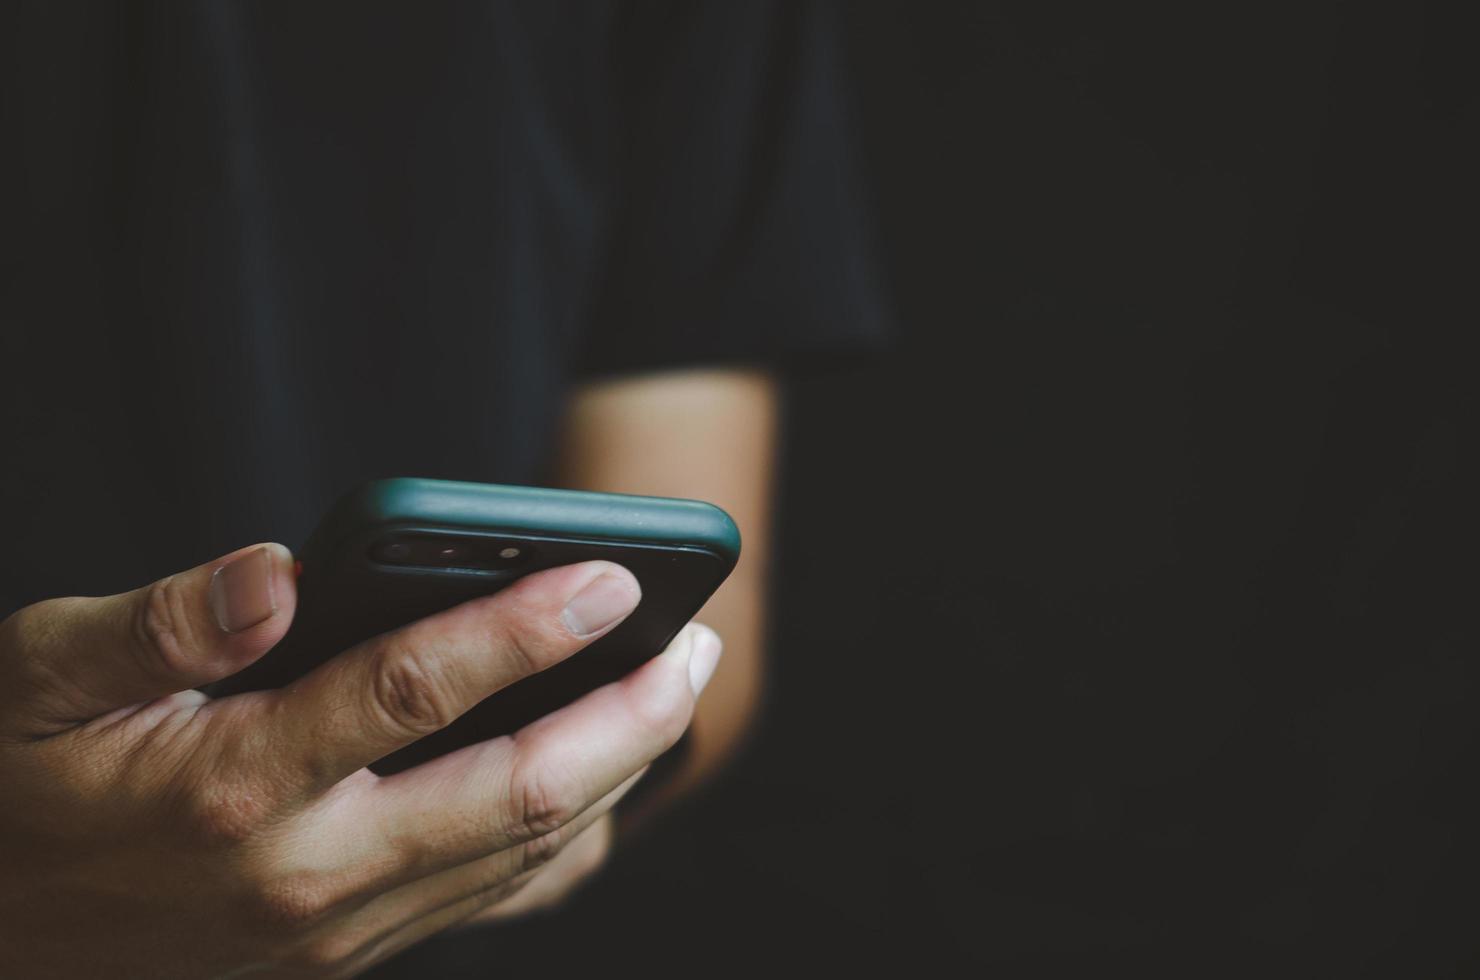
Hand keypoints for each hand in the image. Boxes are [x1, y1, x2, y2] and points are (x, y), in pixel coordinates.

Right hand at [0, 544, 720, 977]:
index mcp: (235, 787)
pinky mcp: (350, 952)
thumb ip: (159, 622)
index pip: (414, 691)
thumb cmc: (13, 792)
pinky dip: (568, 840)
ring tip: (678, 693)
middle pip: (518, 793)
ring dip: (619, 773)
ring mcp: (340, 929)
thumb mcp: (37, 681)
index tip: (612, 575)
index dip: (525, 628)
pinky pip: (492, 898)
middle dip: (630, 716)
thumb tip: (278, 570)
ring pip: (523, 854)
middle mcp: (309, 872)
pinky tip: (605, 783)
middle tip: (698, 644)